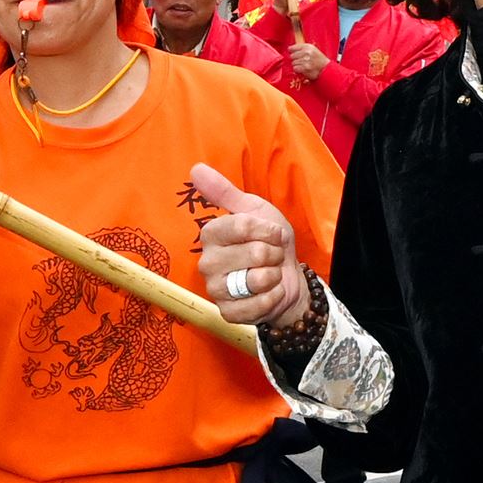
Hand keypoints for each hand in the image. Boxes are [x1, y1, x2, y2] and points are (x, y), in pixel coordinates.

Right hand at [190, 164, 311, 327]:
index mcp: (211, 235)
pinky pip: (257, 305)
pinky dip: (272, 298)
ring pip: (256, 280)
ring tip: (269, 274)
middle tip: (271, 256)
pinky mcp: (228, 313)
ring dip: (274, 276)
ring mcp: (215, 290)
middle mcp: (207, 262)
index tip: (274, 233)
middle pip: (253, 253)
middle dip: (273, 254)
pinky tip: (269, 293)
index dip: (267, 230)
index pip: (242, 226)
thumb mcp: (254, 210)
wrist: (287, 277)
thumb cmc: (269, 242)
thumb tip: (196, 168)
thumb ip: (225, 192)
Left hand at [287, 41, 328, 80]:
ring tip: (303, 65)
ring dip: (297, 65)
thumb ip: (302, 48)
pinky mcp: (305, 68)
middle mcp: (306, 52)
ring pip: (293, 63)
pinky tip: (303, 69)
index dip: (291, 51)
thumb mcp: (312, 50)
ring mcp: (306, 60)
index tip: (293, 53)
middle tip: (301, 61)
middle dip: (295, 59)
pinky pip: (295, 68)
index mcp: (307, 46)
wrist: (326, 68)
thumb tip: (289, 49)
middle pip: (292, 56)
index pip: (292, 48)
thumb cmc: (318, 59)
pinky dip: (298, 70)